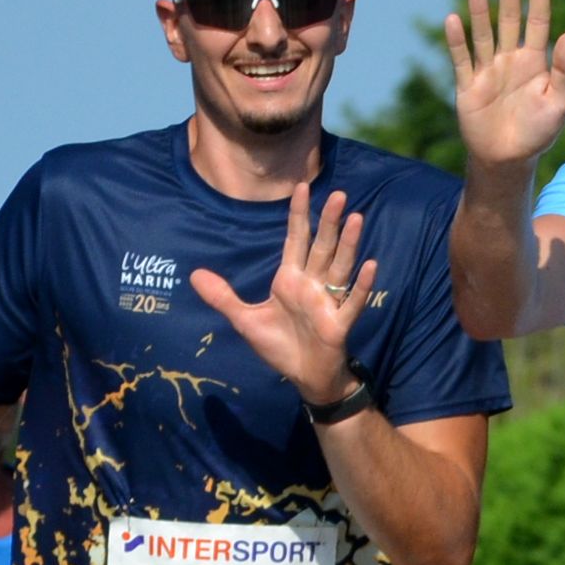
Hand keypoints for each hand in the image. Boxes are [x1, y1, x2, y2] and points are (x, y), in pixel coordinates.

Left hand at [189, 187, 376, 403]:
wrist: (303, 376)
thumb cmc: (279, 346)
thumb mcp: (244, 320)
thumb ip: (222, 296)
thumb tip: (194, 274)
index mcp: (290, 279)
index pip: (296, 239)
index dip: (299, 214)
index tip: (301, 187)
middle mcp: (312, 285)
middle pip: (322, 247)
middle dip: (329, 221)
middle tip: (339, 193)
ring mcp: (328, 302)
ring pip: (339, 266)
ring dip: (349, 243)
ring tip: (357, 218)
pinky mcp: (339, 323)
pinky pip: (353, 301)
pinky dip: (361, 285)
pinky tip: (370, 265)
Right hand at [442, 0, 564, 172]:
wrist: (509, 160)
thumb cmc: (540, 132)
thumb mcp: (559, 102)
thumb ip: (564, 69)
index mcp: (536, 61)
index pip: (538, 20)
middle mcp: (511, 59)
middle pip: (509, 18)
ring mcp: (488, 71)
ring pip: (483, 33)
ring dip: (480, 10)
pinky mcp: (468, 86)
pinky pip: (461, 59)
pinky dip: (457, 41)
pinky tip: (453, 19)